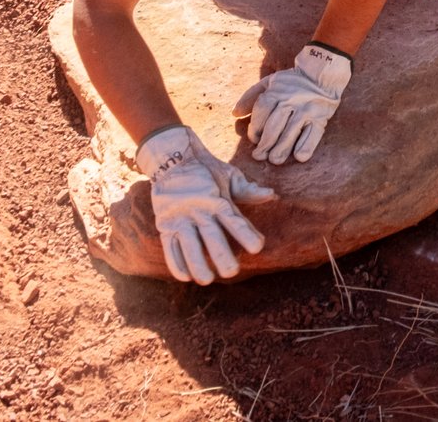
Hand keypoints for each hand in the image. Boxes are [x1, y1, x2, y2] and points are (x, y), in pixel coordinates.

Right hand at [136, 125, 274, 284]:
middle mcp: (199, 209)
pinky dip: (176, 262)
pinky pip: (169, 245)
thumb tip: (272, 195)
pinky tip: (185, 277)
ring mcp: (181, 217)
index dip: (246, 233)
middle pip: (211, 235)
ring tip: (207, 279)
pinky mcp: (165, 223)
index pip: (234, 219)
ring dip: (197, 263)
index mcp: (217, 199)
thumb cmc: (207, 170)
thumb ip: (248, 191)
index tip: (258, 247)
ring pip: (189, 244)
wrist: (174, 157)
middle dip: (222, 255)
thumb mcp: (229, 176)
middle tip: (232, 272)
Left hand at [234, 42, 351, 164]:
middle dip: (265, 144)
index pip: (261, 112)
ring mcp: (307, 109)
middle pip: (274, 126)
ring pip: (291, 133)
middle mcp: (291, 100)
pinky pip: (313, 135)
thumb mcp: (270, 83)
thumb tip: (235, 114)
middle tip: (260, 156)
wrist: (322, 74)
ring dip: (281, 150)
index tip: (254, 139)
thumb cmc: (291, 82)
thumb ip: (251, 97)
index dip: (255, 129)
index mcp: (276, 91)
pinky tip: (298, 156)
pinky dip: (306, 147)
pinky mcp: (320, 118)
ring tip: (275, 159)